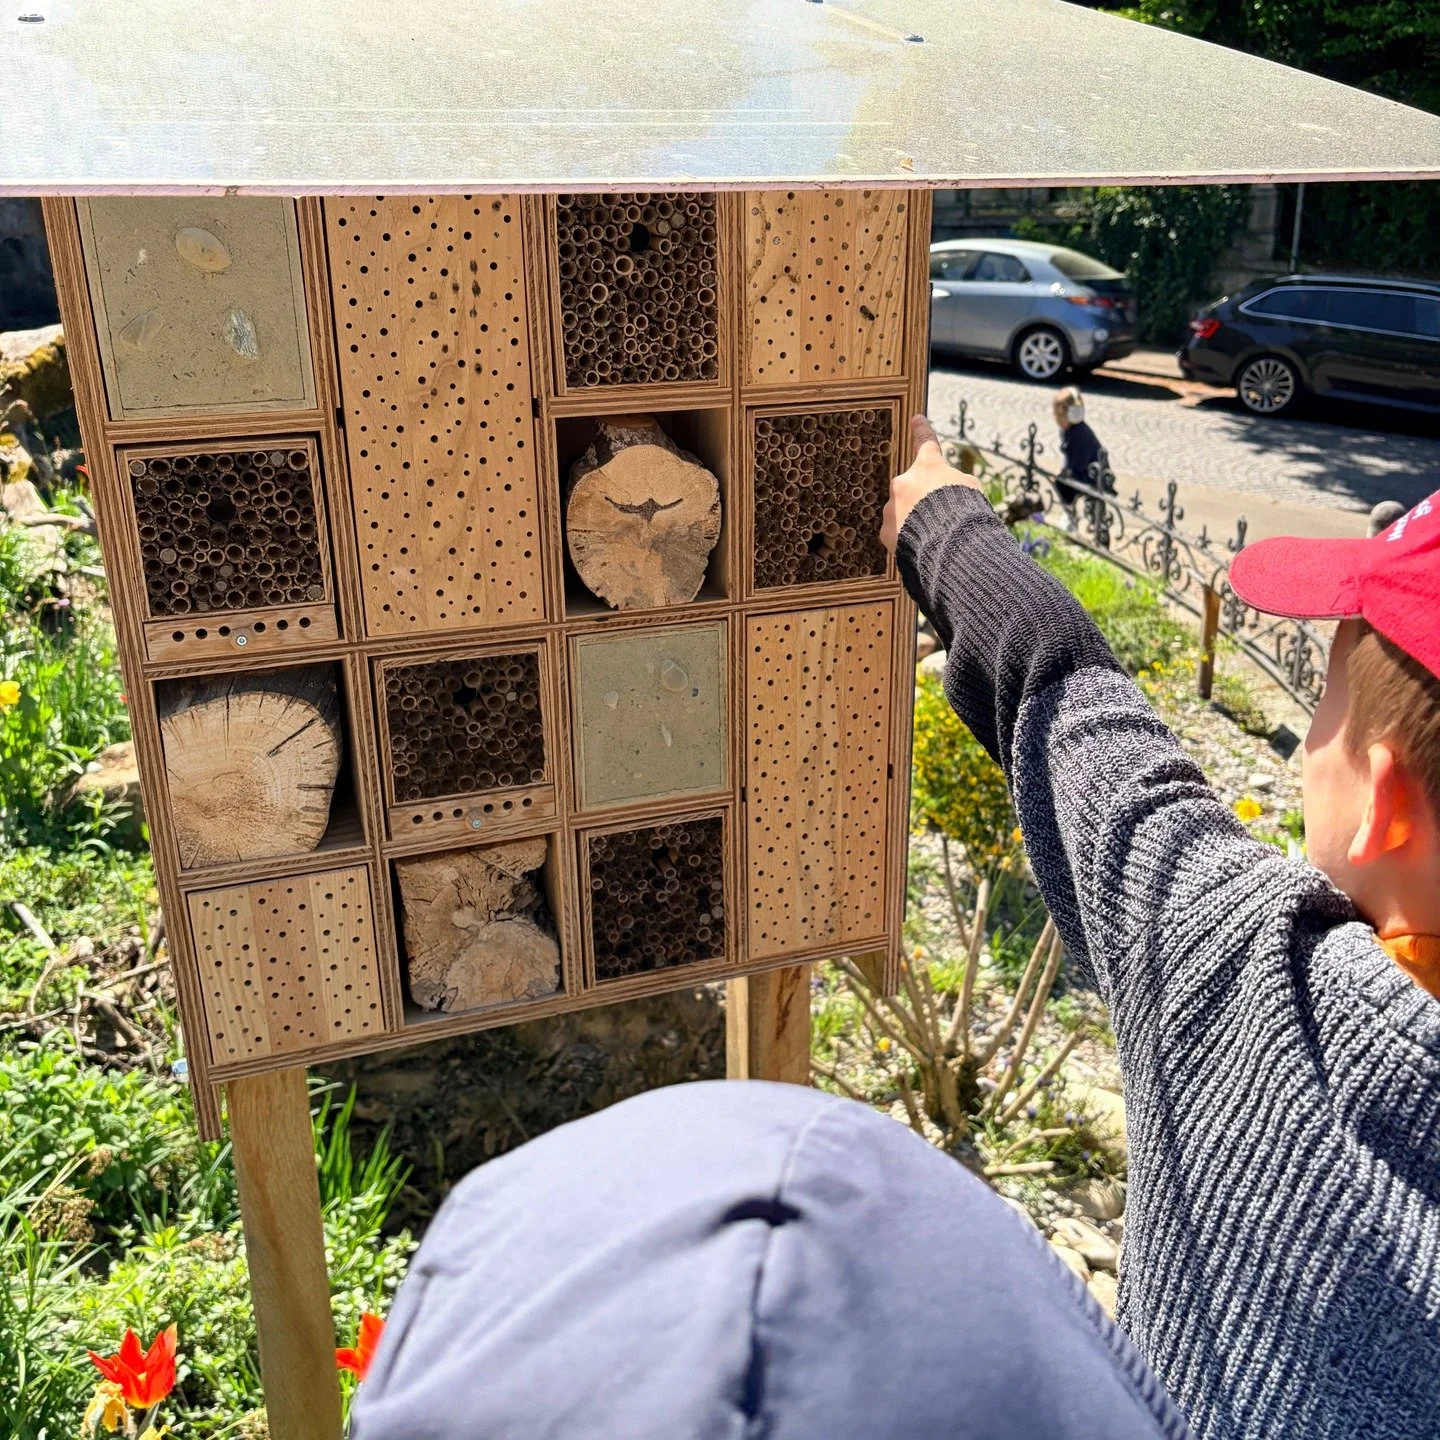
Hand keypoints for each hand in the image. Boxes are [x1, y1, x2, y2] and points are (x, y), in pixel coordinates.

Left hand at [880, 415, 981, 553]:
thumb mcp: (971, 490)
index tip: (916, 419)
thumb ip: (953, 484)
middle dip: (923, 502)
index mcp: (928, 467)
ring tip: (935, 538)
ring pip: (903, 513)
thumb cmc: (966, 514)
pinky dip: (907, 540)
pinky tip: (923, 548)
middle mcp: (904, 482)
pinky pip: (897, 534)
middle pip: (913, 489)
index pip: (926, 443)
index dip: (922, 431)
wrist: (949, 545)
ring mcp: (891, 507)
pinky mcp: (885, 531)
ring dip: (916, 522)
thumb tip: (943, 490)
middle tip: (943, 519)